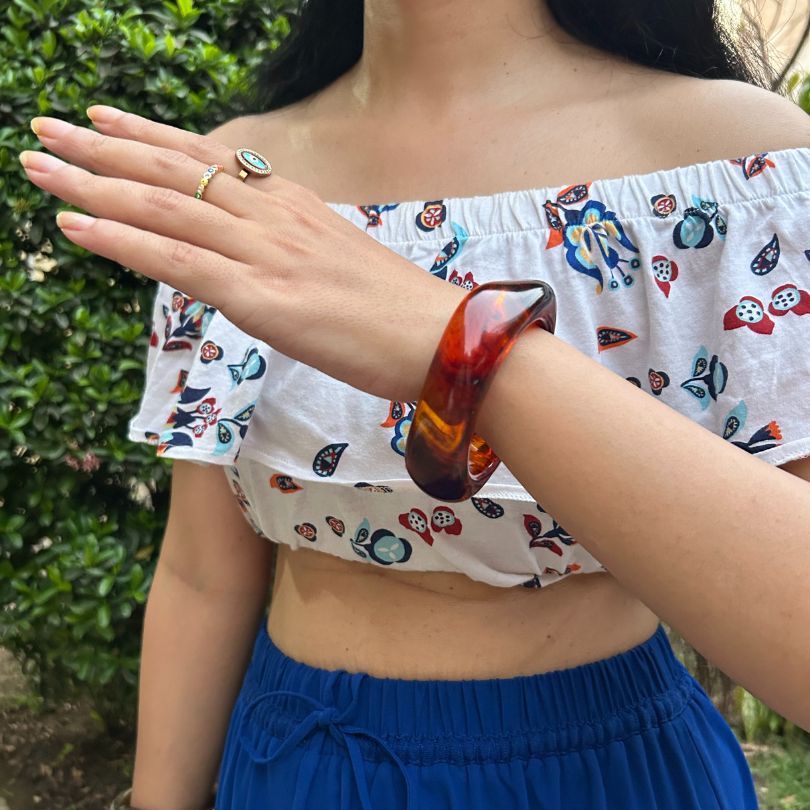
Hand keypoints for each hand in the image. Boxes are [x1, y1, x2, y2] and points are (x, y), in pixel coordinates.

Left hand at [20, 106, 465, 400]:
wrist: (444, 341)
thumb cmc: (400, 315)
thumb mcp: (342, 266)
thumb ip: (294, 253)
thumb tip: (258, 259)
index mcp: (295, 207)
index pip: (211, 160)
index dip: (152, 138)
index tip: (105, 122)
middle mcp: (275, 218)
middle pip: (177, 171)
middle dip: (104, 149)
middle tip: (45, 130)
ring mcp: (267, 254)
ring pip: (166, 207)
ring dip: (95, 185)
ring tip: (38, 166)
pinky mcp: (264, 298)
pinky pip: (179, 262)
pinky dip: (122, 242)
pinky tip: (76, 228)